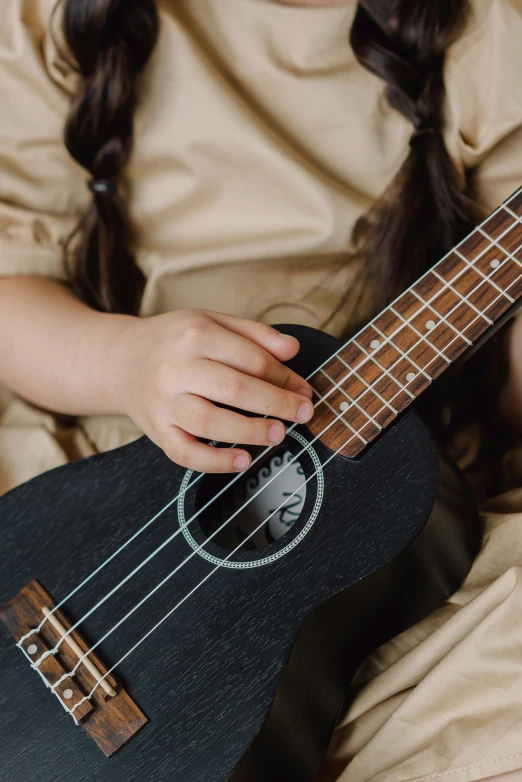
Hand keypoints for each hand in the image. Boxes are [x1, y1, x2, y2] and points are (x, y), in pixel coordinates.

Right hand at [114, 309, 313, 472]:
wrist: (121, 360)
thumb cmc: (176, 341)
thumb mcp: (212, 322)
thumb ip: (254, 334)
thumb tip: (293, 349)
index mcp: (195, 335)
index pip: (251, 359)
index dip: (284, 377)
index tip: (304, 390)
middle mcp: (176, 368)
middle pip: (235, 389)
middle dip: (276, 404)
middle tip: (304, 414)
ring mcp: (163, 402)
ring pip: (210, 422)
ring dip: (251, 431)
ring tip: (279, 434)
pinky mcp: (155, 430)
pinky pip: (185, 452)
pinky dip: (216, 461)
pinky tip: (243, 460)